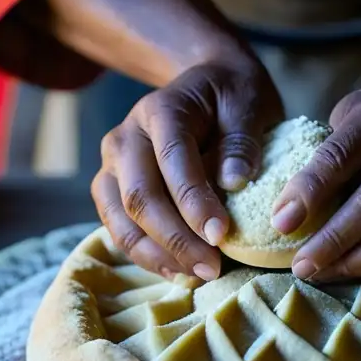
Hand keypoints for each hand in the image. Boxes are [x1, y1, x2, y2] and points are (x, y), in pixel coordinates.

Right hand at [92, 60, 282, 280]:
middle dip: (176, 239)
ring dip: (158, 255)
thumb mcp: (249, 104)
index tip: (222, 235)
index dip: (194, 202)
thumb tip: (234, 182)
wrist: (208, 84)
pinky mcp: (112, 188)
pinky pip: (118, 228)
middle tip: (214, 268)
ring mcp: (112, 164)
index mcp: (160, 111)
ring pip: (120, 219)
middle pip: (139, 197)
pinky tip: (178, 271)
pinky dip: (146, 255)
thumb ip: (242, 140)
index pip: (172, 161)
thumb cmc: (232, 96)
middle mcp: (126, 137)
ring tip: (198, 275)